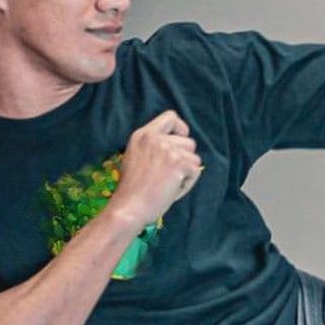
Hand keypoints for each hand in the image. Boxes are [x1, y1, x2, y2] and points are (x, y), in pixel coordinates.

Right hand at [112, 110, 202, 229]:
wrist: (129, 207)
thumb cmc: (132, 190)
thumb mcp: (137, 158)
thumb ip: (154, 148)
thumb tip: (179, 146)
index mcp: (142, 135)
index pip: (171, 116)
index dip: (181, 129)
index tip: (179, 142)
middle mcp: (155, 138)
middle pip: (189, 141)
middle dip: (184, 159)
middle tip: (167, 176)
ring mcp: (168, 149)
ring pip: (194, 158)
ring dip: (186, 173)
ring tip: (167, 184)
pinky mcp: (179, 164)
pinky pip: (195, 172)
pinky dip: (187, 184)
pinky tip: (171, 190)